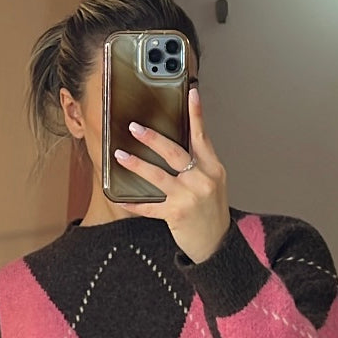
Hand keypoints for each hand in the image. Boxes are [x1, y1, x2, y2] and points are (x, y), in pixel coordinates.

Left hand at [114, 87, 229, 263]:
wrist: (217, 244)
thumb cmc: (212, 212)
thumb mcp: (213, 183)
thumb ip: (199, 164)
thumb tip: (177, 143)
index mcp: (213, 168)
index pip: (203, 136)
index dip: (196, 114)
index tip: (190, 93)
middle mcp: (202, 180)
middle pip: (175, 153)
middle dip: (153, 138)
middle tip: (134, 127)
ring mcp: (189, 198)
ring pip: (159, 176)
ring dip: (137, 164)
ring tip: (120, 156)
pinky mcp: (177, 214)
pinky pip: (150, 206)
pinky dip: (133, 203)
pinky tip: (119, 198)